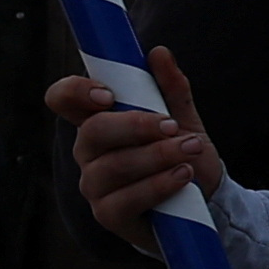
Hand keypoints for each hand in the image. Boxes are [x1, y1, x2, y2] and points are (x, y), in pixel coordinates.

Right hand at [51, 43, 215, 255]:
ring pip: (114, 166)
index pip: (63, 98)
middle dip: (136, 125)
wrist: (205, 205)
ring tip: (192, 150)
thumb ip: (171, 89)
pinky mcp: (110, 216)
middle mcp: (88, 152)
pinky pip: (127, 199)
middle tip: (171, 125)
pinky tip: (183, 175)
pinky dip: (159, 185)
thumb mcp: (183, 119)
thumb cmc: (183, 157)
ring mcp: (95, 186)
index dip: (76, 91)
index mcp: (97, 121)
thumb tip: (159, 53)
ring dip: (157, 155)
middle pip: (92, 131)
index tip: (109, 94)